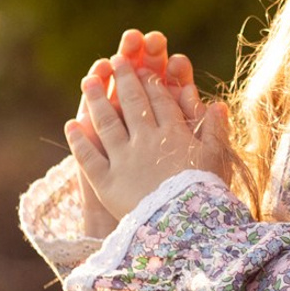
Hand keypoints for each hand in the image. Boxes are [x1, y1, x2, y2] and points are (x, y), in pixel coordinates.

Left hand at [69, 45, 222, 221]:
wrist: (185, 231)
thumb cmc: (207, 196)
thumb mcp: (218, 161)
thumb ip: (217, 131)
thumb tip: (217, 104)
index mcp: (173, 134)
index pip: (160, 101)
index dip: (151, 81)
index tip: (144, 67)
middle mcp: (145, 141)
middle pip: (132, 103)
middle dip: (124, 79)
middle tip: (116, 59)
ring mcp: (123, 160)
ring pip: (106, 123)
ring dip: (96, 99)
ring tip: (88, 80)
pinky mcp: (106, 183)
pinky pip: (89, 157)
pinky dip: (78, 141)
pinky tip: (70, 125)